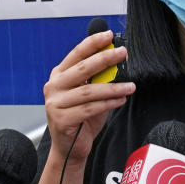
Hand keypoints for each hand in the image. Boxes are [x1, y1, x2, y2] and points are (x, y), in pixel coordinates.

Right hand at [44, 30, 134, 162]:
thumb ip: (99, 78)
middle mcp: (53, 86)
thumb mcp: (91, 94)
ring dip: (113, 87)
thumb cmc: (81, 119)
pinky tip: (121, 100)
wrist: (70, 148)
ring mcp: (55, 103)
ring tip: (130, 86)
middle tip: (123, 53)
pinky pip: (90, 108)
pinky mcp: (61, 119)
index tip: (108, 35)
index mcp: (59, 75)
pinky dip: (108, 103)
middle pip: (82, 68)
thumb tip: (117, 60)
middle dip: (105, 58)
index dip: (92, 43)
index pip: (76, 54)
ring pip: (89, 91)